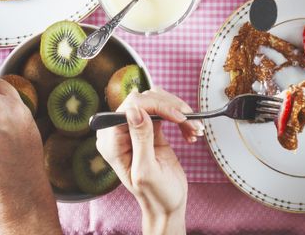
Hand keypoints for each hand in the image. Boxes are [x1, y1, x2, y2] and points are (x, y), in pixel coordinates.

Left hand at [95, 89, 199, 234]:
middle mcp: (120, 131)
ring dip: (177, 111)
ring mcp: (135, 128)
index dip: (155, 105)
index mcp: (111, 141)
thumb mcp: (146, 171)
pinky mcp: (150, 129)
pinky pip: (164, 111)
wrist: (166, 205)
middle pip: (144, 99)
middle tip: (189, 121)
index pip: (130, 107)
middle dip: (169, 107)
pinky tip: (190, 133)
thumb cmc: (154, 195)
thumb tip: (135, 110)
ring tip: (193, 129)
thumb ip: (140, 140)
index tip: (177, 117)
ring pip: (156, 101)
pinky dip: (180, 118)